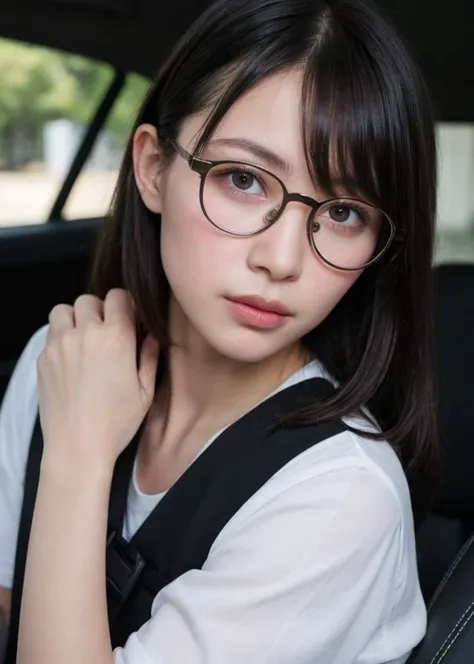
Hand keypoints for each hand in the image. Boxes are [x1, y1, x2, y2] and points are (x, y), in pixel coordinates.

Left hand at [37, 289, 158, 469]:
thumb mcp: (145, 392)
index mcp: (116, 337)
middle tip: (106, 331)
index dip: (125, 304)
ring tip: (84, 339)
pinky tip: (71, 360)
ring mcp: (60, 345)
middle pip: (89, 299)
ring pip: (63, 311)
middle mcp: (85, 334)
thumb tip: (152, 337)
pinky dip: (60, 338)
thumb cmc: (115, 423)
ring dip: (75, 319)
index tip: (127, 318)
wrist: (77, 446)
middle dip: (99, 310)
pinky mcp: (43, 359)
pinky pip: (51, 335)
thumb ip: (150, 357)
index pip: (118, 296)